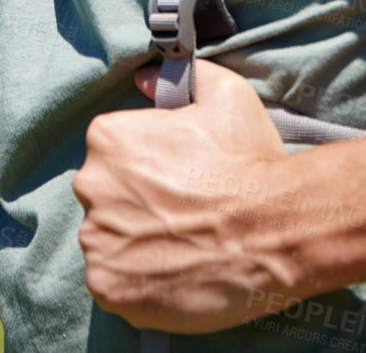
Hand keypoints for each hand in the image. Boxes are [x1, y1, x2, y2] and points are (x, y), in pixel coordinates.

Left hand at [75, 59, 291, 330]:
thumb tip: (144, 78)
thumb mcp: (225, 95)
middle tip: (180, 210)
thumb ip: (179, 78)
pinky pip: (112, 282)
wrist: (273, 231)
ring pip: (108, 239)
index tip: (176, 175)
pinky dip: (136, 281)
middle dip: (135, 202)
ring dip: (134, 242)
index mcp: (109, 137)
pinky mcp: (108, 288)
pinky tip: (172, 270)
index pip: (113, 149)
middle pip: (106, 194)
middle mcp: (92, 186)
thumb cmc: (248, 161)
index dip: (147, 162)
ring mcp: (97, 241)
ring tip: (180, 244)